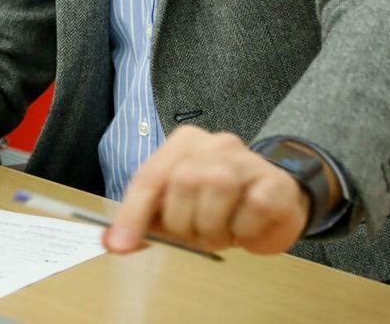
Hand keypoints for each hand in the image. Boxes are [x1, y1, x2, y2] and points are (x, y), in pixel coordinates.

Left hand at [106, 126, 316, 254]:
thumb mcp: (178, 212)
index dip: (133, 213)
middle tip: (199, 232)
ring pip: (217, 188)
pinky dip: (245, 230)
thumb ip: (146, 221)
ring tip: (223, 231)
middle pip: (182, 182)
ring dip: (216, 227)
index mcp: (184, 144)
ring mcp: (248, 159)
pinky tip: (247, 228)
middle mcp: (215, 143)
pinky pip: (254, 208)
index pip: (150, 176)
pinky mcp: (276, 181)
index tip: (120, 246)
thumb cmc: (220, 208)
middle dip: (185, 223)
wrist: (276, 206)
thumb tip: (113, 242)